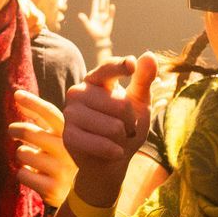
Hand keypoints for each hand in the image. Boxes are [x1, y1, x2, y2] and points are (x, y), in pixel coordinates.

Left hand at [10, 88, 77, 206]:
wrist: (81, 195)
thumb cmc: (63, 157)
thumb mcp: (58, 136)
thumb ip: (40, 117)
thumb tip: (18, 94)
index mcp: (72, 135)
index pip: (51, 114)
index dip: (33, 103)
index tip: (17, 94)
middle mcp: (69, 151)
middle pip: (31, 133)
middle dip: (16, 129)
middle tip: (13, 130)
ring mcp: (62, 170)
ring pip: (23, 153)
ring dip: (22, 154)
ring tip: (32, 159)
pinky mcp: (53, 189)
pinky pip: (22, 174)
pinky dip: (24, 174)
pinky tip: (36, 177)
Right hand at [61, 54, 156, 207]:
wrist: (110, 161)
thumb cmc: (125, 129)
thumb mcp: (139, 104)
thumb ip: (143, 81)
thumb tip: (149, 55)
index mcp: (95, 80)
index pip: (108, 69)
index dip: (119, 66)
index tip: (131, 65)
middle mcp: (78, 92)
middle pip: (120, 104)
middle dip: (131, 122)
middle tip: (125, 130)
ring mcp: (70, 113)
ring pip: (114, 126)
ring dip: (123, 139)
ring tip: (116, 141)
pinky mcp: (69, 136)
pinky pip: (102, 144)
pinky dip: (115, 152)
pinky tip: (112, 152)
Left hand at [80, 0, 115, 49]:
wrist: (101, 39)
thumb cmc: (93, 33)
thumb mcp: (88, 26)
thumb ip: (84, 20)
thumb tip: (79, 14)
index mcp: (94, 15)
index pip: (95, 6)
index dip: (95, 0)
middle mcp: (100, 15)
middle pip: (101, 5)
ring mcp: (105, 17)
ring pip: (106, 8)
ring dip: (106, 2)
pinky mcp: (110, 21)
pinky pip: (111, 14)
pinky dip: (112, 10)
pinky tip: (112, 5)